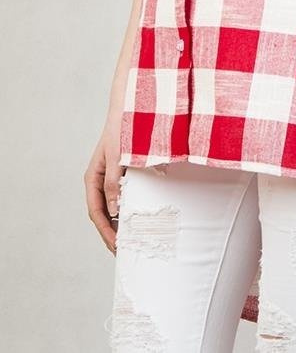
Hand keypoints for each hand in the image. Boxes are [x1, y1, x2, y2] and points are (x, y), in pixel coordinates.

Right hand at [83, 120, 124, 256]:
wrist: (131, 108)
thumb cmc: (121, 129)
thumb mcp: (117, 157)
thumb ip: (114, 182)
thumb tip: (114, 210)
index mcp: (93, 178)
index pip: (96, 212)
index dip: (105, 230)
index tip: (116, 245)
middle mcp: (100, 180)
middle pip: (103, 213)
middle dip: (112, 233)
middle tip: (125, 251)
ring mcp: (111, 177)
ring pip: (113, 207)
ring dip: (121, 223)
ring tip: (132, 240)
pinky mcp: (123, 173)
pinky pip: (124, 196)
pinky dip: (129, 209)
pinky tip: (139, 217)